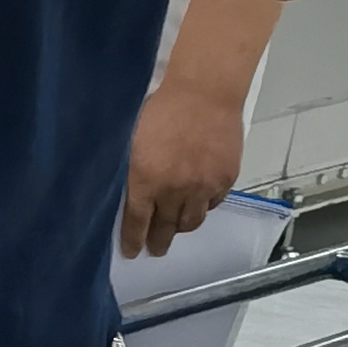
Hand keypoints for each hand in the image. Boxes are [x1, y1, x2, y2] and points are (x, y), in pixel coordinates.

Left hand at [120, 74, 247, 262]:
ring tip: (175, 228)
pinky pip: (213, 204)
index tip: (132, 252)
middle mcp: (174, 191)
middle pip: (166, 228)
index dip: (133, 240)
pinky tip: (197, 205)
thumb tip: (123, 191)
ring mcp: (203, 187)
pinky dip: (203, 208)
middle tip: (155, 249)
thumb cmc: (160, 108)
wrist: (203, 93)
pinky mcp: (224, 179)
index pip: (137, 222)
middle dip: (158, 242)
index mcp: (145, 181)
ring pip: (192, 221)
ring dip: (181, 227)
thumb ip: (128, 170)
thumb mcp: (129, 139)